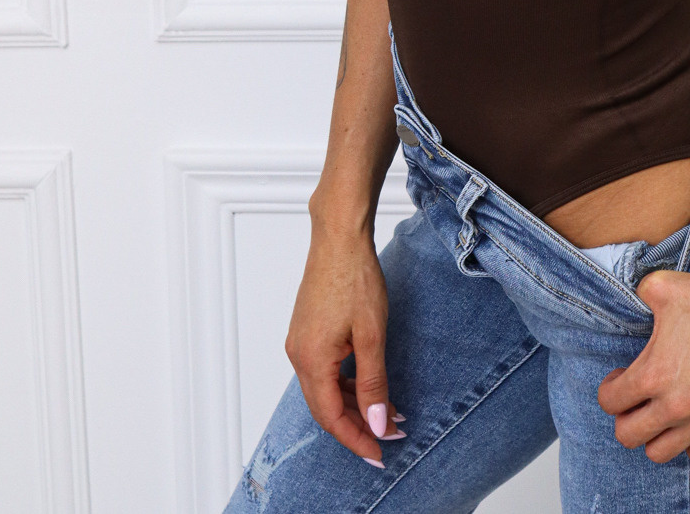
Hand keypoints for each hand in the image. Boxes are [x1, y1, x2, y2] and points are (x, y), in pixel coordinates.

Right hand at [284, 221, 405, 466]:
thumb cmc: (355, 278)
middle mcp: (298, 355)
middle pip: (326, 407)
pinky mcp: (307, 331)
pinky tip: (367, 382)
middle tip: (391, 433)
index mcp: (311, 360)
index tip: (380, 453)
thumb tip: (377, 423)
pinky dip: (345, 383)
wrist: (339, 237)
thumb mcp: (372, 334)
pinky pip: (323, 370)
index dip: (357, 439)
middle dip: (358, 425)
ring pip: (325, 389)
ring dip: (354, 403)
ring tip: (387, 410)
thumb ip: (373, 382)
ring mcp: (300, 342)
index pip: (331, 418)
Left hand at [596, 268, 689, 463]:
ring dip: (654, 434)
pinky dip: (688, 442)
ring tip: (661, 411)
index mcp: (654, 374)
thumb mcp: (664, 285)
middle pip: (628, 436)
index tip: (621, 376)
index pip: (610, 402)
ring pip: (660, 453)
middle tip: (636, 398)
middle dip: (625, 417)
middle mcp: (676, 406)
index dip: (610, 387)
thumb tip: (634, 297)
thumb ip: (639, 292)